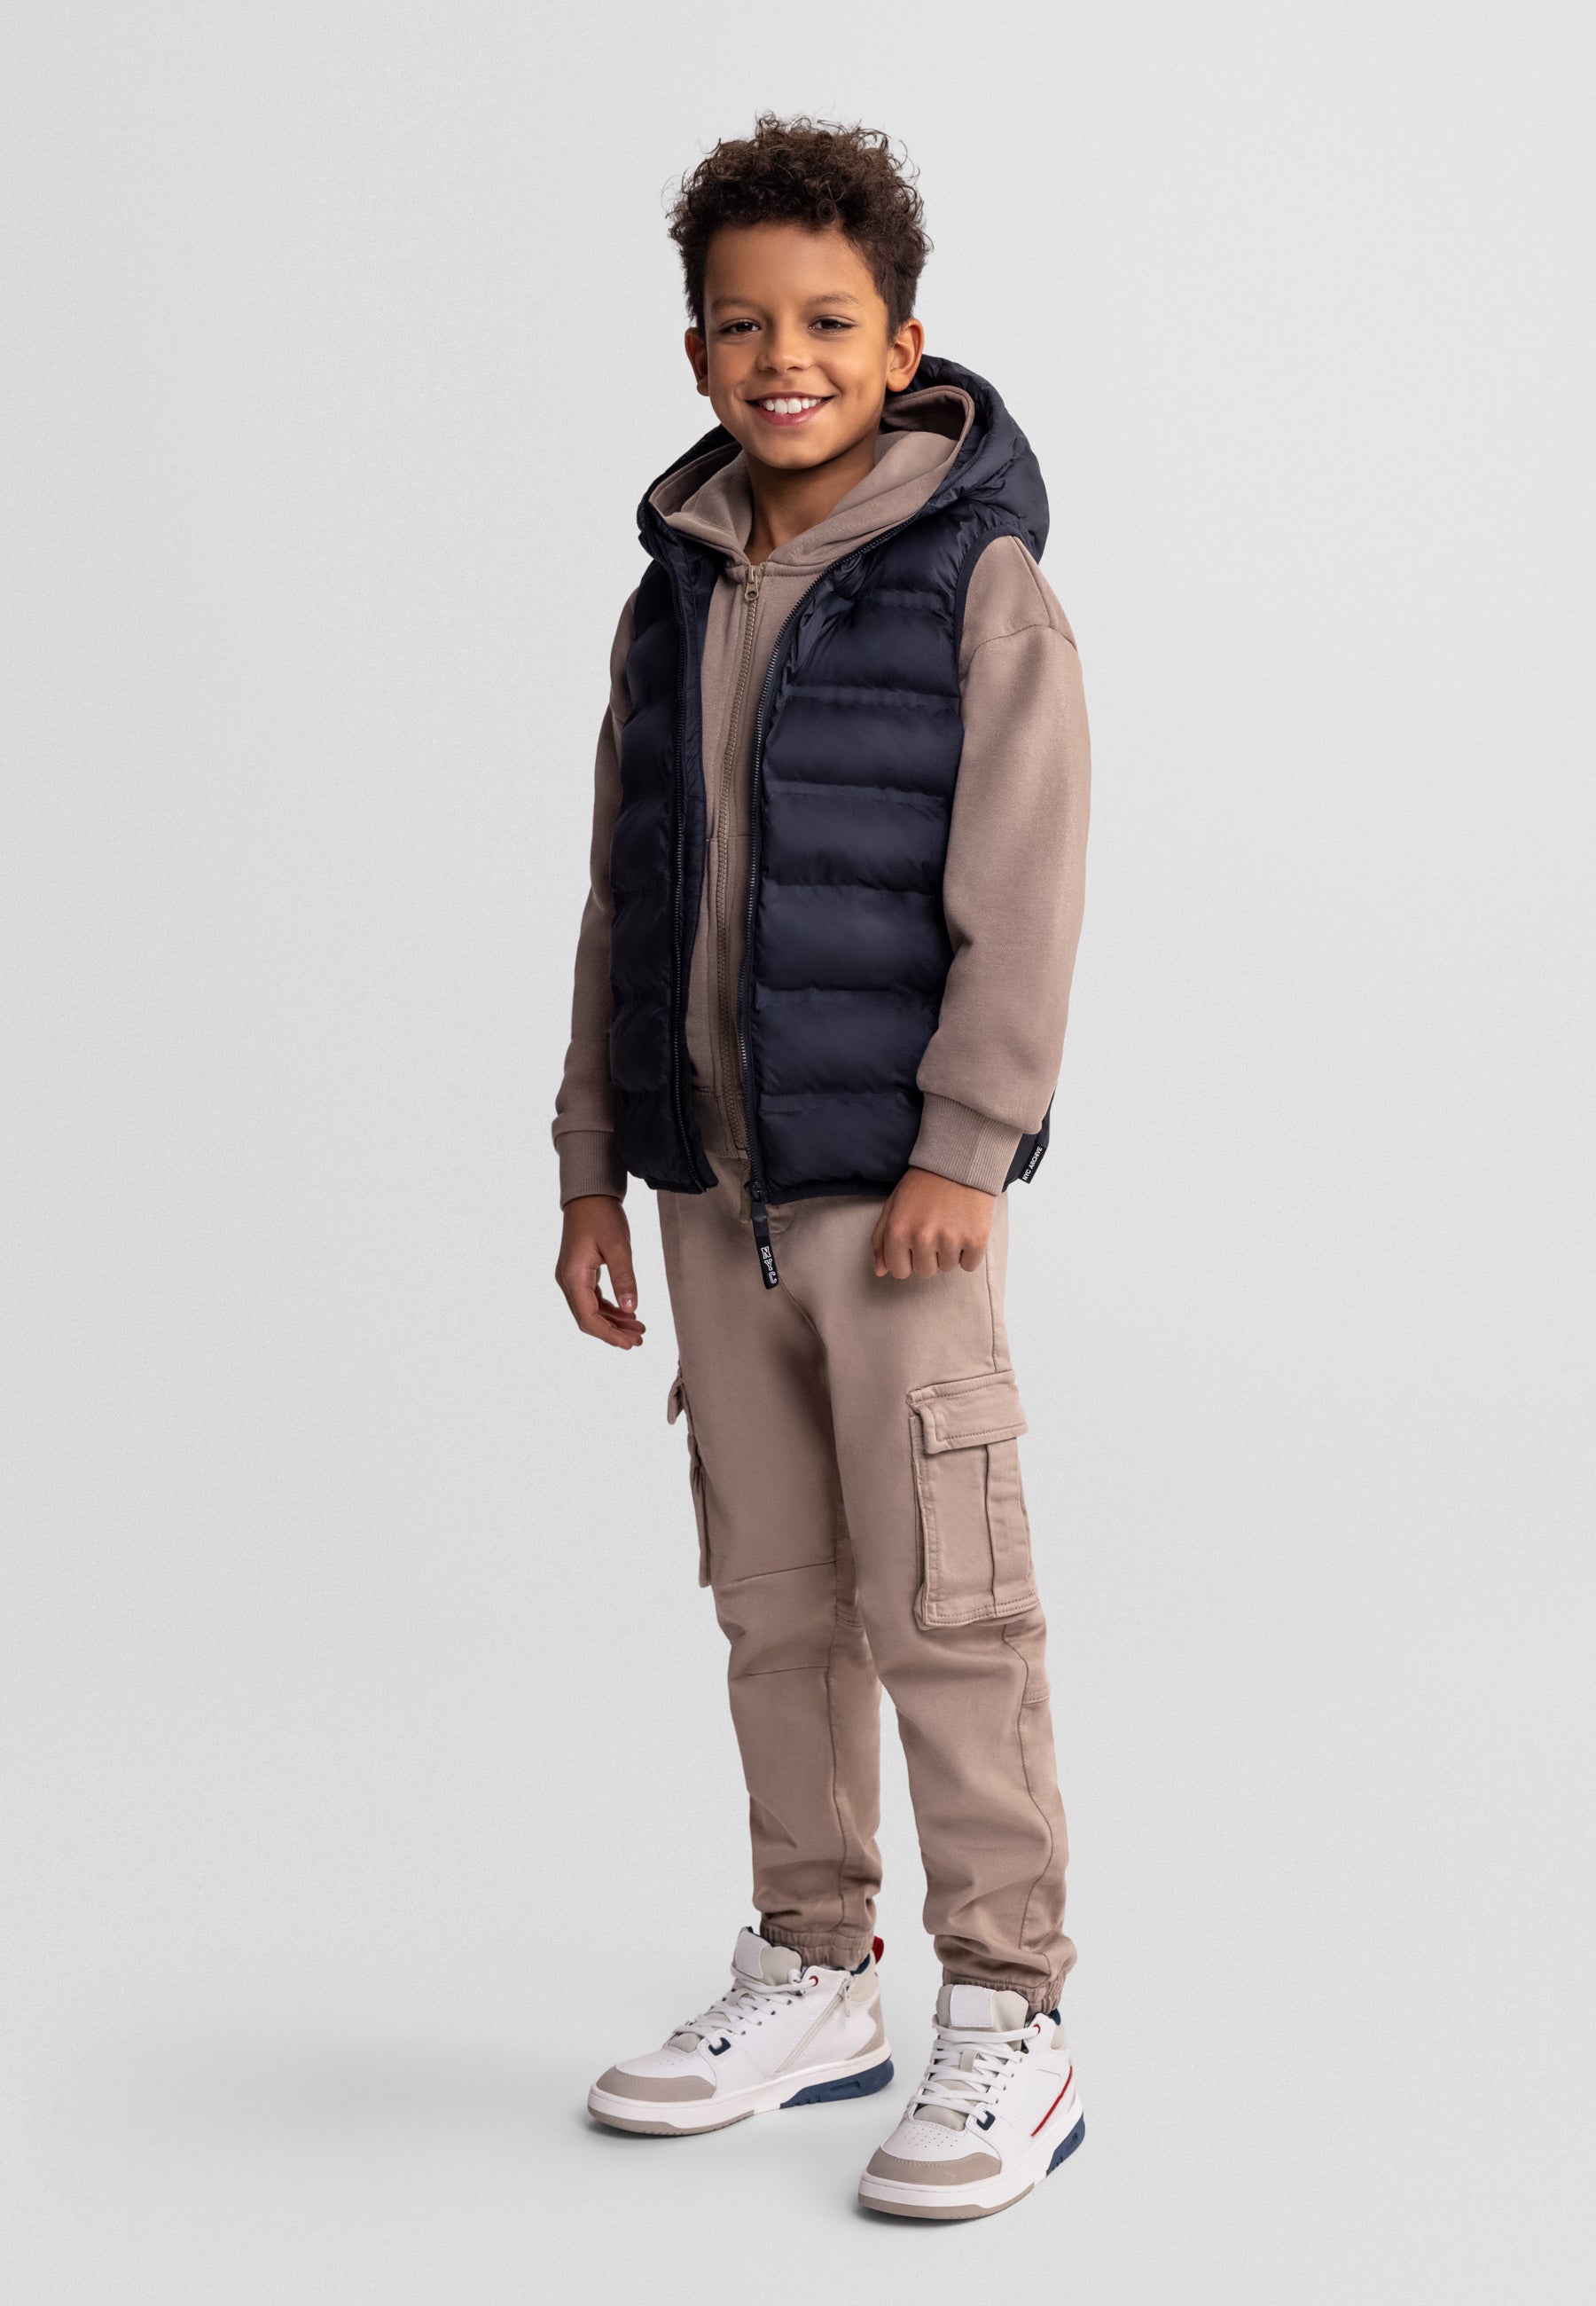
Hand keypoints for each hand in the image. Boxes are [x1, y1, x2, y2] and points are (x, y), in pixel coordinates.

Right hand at [555, 1195, 645, 1346]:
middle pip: (587, 1318)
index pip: (588, 1318)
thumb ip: (624, 1279)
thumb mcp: (618, 1247)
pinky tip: (627, 1313)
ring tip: (638, 1329)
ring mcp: (571, 1277)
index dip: (609, 1335)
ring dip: (613, 1322)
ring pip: (590, 1310)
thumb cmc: (601, 1215)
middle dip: (613, 1332)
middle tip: (639, 1340)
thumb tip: (631, 1309)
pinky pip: (592, 1298)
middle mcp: (567, 1280)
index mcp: (573, 1276)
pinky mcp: (578, 1272)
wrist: (588, 1194)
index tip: (629, 1344)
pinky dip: (609, 1309)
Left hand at [870, 1168, 995, 1279]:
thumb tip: (880, 1272)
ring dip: (948, 1251)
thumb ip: (881, 1240)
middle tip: (935, 1228)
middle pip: (924, 1271)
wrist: (959, 1162)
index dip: (907, 1257)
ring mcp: (950, 1240)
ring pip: (947, 1267)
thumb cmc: (922, 1184)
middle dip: (928, 1254)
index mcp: (898, 1232)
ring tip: (950, 1224)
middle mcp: (922, 1238)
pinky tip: (965, 1229)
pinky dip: (969, 1252)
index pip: (899, 1271)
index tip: (914, 1242)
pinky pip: (969, 1265)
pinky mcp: (975, 1240)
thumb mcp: (893, 1205)